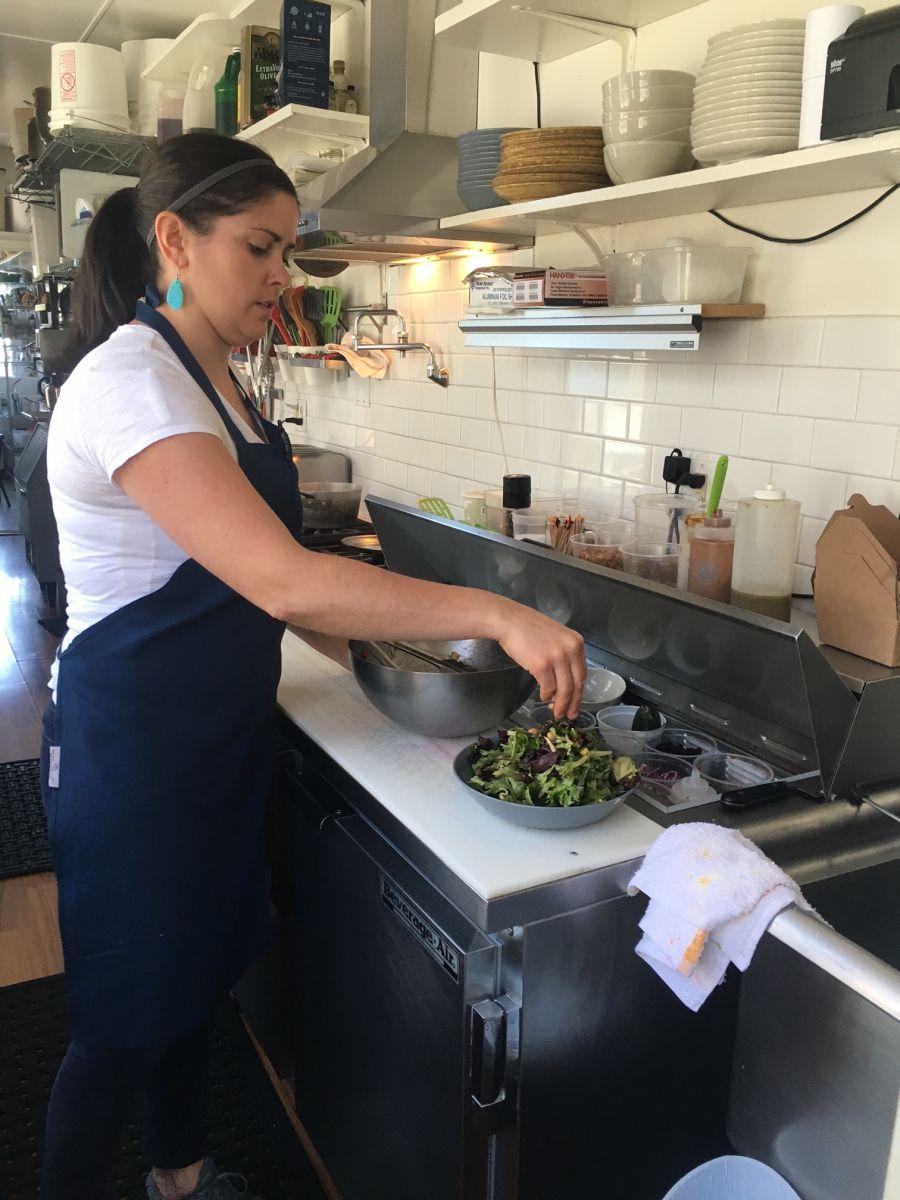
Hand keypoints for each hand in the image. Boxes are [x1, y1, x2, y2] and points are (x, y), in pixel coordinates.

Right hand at [493, 600, 585, 719]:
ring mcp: (556, 657)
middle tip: (569, 715)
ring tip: (555, 713)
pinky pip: (548, 687)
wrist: (509, 620)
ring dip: (559, 704)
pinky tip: (543, 697)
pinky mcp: (541, 665)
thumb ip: (564, 655)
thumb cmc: (528, 628)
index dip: (579, 693)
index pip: (582, 673)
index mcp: (576, 642)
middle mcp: (570, 650)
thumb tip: (564, 682)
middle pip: (576, 684)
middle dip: (572, 703)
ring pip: (564, 689)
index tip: (576, 704)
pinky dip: (545, 695)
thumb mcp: (556, 636)